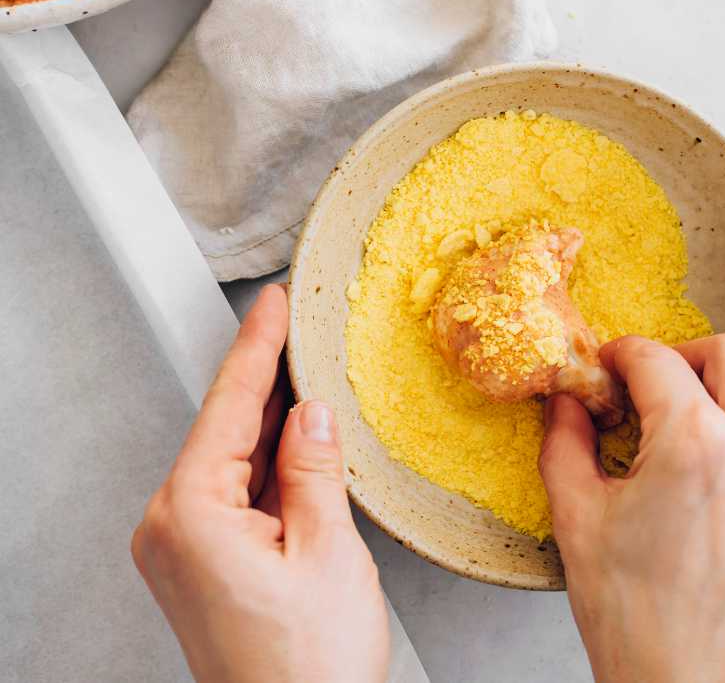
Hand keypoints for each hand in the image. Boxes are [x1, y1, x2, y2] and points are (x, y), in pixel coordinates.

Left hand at [132, 284, 388, 682]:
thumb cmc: (308, 672)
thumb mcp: (328, 552)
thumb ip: (314, 469)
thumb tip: (311, 412)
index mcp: (191, 514)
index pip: (230, 404)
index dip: (257, 346)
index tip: (271, 303)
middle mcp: (172, 526)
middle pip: (227, 428)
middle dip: (267, 380)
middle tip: (297, 328)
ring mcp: (182, 547)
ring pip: (234, 458)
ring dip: (273, 424)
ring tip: (309, 376)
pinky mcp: (202, 563)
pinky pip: (236, 492)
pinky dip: (269, 465)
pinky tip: (299, 441)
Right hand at [540, 333, 724, 682]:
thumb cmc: (638, 619)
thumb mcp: (578, 520)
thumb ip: (565, 443)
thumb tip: (566, 404)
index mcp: (693, 443)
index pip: (655, 359)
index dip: (619, 355)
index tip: (604, 370)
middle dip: (684, 354)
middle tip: (650, 383)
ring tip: (684, 415)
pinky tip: (712, 460)